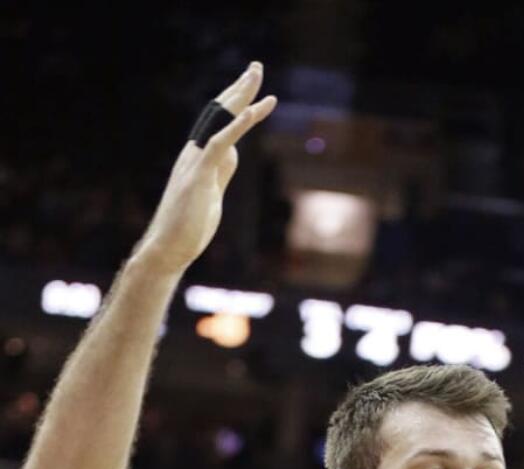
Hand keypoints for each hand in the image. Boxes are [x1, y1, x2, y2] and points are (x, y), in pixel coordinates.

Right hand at [134, 64, 276, 275]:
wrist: (168, 248)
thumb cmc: (188, 227)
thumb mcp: (212, 192)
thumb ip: (220, 170)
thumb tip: (232, 153)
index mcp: (197, 156)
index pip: (218, 121)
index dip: (235, 102)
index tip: (250, 85)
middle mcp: (194, 152)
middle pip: (218, 112)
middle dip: (238, 89)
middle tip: (256, 66)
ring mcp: (195, 161)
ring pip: (219, 120)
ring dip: (240, 96)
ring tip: (257, 76)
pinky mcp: (200, 175)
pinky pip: (221, 143)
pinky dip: (239, 125)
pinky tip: (254, 110)